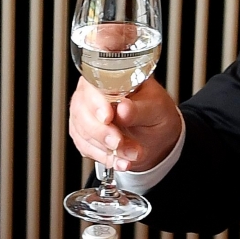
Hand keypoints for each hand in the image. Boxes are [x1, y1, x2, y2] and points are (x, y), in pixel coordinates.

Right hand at [68, 77, 183, 173]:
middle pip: (82, 111)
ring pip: (82, 132)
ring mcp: (84, 114)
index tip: (107, 117)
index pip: (94, 85)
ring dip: (106, 148)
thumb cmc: (156, 113)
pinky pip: (85, 147)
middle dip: (101, 132)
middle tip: (119, 142)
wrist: (156, 136)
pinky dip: (104, 157)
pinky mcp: (83, 133)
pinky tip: (120, 161)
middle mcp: (92, 93)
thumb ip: (140, 109)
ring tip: (130, 153)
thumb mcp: (157, 108)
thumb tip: (123, 108)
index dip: (97, 102)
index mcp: (109, 77)